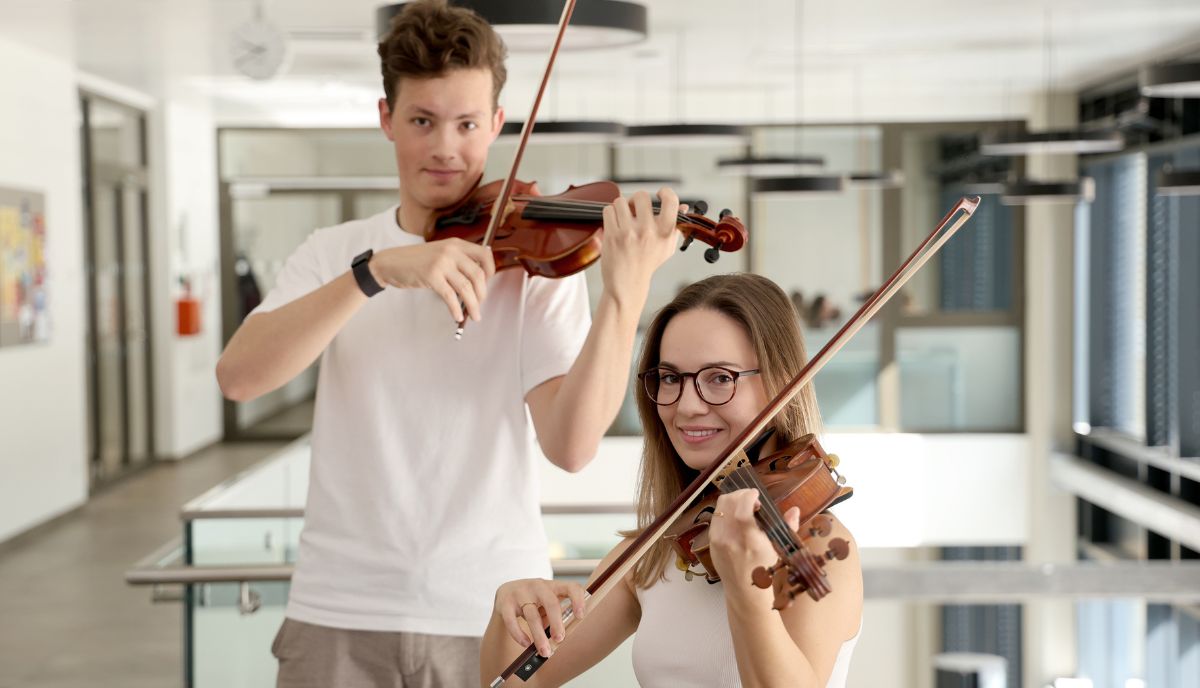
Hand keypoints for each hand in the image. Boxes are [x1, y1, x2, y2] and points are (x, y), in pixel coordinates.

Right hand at [368, 239, 495, 321]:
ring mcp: (441, 263)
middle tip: (480, 304)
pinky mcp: (431, 276)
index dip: (491, 271)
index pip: (484, 255)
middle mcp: (451, 251)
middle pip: (478, 275)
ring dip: (473, 305)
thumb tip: (480, 279)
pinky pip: (450, 296)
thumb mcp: (441, 252)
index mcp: (456, 244)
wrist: (391, 262)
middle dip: (482, 293)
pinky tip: (457, 316)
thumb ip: (458, 260)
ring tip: (475, 315)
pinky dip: (456, 309)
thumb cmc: (417, 261)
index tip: (487, 284)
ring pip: (466, 288)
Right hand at [493, 578, 588, 657]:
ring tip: (545, 651)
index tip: (581, 616)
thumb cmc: (534, 602)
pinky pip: (511, 621)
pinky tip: (526, 644)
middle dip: (556, 623)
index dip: (578, 600)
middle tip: (560, 639)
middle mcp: (538, 586)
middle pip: (551, 603)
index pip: (571, 587)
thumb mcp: (547, 603)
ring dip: (539, 636)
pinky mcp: (505, 603)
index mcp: (553, 586)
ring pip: (532, 615)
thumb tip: (561, 640)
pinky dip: (519, 634)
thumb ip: (556, 616)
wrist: (507, 592)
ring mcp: (520, 593)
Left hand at [598, 188, 683, 307]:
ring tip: (623, 219)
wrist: (627, 284)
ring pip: (621, 201)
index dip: (665, 192)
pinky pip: (608, 210)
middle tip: (635, 209)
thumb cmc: (648, 263)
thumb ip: (676, 225)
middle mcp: (648, 232)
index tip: (659, 194)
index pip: (671, 201)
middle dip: (636, 200)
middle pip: (641, 196)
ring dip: (621, 207)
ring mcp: (629, 233)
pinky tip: (615, 225)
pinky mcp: (612, 235)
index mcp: (665, 233)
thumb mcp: (667, 246)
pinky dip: (610, 214)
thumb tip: (684, 206)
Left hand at [707, 489, 800, 586]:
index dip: (748, 496)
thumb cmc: (764, 571)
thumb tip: (795, 509)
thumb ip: (787, 528)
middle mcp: (730, 540)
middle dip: (741, 493)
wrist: (744, 591)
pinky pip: (716, 516)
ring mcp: (718, 540)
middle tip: (752, 498)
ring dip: (732, 500)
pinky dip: (726, 510)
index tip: (756, 493)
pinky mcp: (711, 541)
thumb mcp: (779, 550)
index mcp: (750, 542)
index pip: (742, 511)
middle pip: (728, 503)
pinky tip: (735, 516)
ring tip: (744, 505)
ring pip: (720, 507)